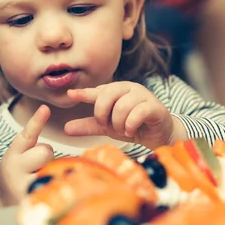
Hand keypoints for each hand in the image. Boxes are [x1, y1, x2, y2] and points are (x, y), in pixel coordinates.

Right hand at [0, 105, 53, 207]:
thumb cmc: (21, 175)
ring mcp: (24, 187)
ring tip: (41, 181)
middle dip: (48, 157)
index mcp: (12, 156)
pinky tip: (46, 191)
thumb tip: (49, 122)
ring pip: (52, 167)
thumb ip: (31, 146)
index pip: (26, 135)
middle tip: (38, 169)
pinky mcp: (34, 200)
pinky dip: (57, 184)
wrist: (9, 205)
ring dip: (52, 170)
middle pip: (45, 151)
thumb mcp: (19, 158)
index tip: (45, 109)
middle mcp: (15, 170)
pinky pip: (57, 183)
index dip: (36, 121)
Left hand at [65, 81, 186, 149]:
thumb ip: (88, 126)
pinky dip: (130, 125)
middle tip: (106, 125)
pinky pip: (137, 113)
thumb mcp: (107, 127)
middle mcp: (128, 88)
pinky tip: (131, 131)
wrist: (158, 135)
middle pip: (107, 95)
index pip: (97, 91)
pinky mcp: (154, 106)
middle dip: (102, 114)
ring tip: (123, 130)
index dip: (83, 93)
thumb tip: (66, 128)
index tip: (70, 94)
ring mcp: (142, 95)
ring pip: (121, 106)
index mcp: (115, 90)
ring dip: (118, 123)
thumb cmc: (131, 126)